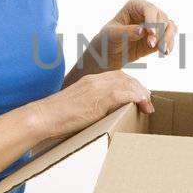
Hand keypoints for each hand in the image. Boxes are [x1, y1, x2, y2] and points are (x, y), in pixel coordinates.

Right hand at [35, 70, 153, 138]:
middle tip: (147, 101)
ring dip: (141, 94)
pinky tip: (143, 103)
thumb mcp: (77, 106)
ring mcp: (97, 87)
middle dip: (139, 88)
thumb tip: (103, 116)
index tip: (138, 94)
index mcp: (90, 80)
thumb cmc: (57, 117)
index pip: (117, 76)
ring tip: (148, 106)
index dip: (131, 84)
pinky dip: (136, 97)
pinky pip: (124, 94)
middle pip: (125, 78)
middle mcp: (95, 80)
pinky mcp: (99, 98)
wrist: (44, 116)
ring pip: (128, 84)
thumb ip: (91, 105)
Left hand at [85, 0, 177, 71]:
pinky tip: (165, 52)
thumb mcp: (112, 35)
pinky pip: (170, 37)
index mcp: (135, 6)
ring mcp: (154, 24)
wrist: (108, 54)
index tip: (151, 34)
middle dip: (159, 32)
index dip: (152, 20)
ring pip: (169, 27)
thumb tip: (142, 31)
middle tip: (151, 45)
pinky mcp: (159, 36)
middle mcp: (147, 12)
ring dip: (167, 38)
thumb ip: (126, 32)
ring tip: (163, 51)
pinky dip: (170, 44)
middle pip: (162, 18)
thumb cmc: (107, 40)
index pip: (149, 9)